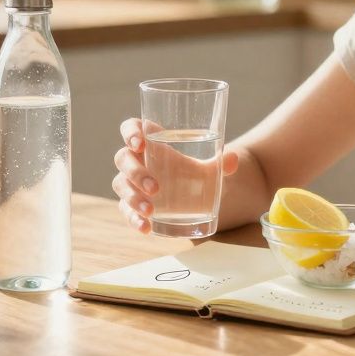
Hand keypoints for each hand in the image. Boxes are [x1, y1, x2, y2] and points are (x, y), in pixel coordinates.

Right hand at [112, 117, 239, 233]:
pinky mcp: (131, 204)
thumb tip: (233, 159)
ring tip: (151, 210)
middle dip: (136, 172)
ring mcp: (131, 183)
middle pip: (122, 158)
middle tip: (156, 188)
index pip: (131, 127)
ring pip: (120, 184)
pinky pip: (125, 210)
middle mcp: (137, 160)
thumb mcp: (208, 169)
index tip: (140, 143)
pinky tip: (145, 228)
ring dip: (132, 197)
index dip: (130, 132)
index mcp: (151, 142)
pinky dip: (133, 219)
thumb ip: (220, 163)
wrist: (193, 197)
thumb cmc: (193, 174)